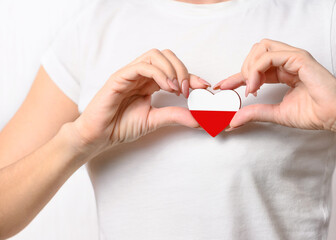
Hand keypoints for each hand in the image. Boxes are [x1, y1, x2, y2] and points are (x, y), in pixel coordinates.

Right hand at [70, 48, 209, 153]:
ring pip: (155, 56)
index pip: (174, 70)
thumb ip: (175, 116)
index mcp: (150, 83)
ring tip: (178, 89)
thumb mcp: (155, 120)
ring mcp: (130, 74)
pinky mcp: (120, 77)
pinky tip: (167, 87)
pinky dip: (159, 73)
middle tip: (189, 90)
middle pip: (167, 56)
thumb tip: (199, 119)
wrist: (99, 136)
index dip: (192, 76)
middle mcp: (141, 75)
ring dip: (172, 69)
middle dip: (183, 69)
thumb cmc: (121, 126)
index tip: (204, 87)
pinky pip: (142, 66)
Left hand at [214, 39, 335, 133]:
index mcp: (282, 72)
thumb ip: (254, 113)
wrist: (334, 116)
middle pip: (255, 51)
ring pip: (261, 47)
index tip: (222, 87)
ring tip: (251, 87)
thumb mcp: (275, 114)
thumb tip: (232, 121)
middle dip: (243, 68)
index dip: (235, 76)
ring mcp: (293, 57)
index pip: (254, 68)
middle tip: (244, 89)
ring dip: (250, 67)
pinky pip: (270, 55)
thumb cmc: (312, 114)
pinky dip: (258, 68)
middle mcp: (286, 61)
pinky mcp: (299, 58)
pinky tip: (256, 85)